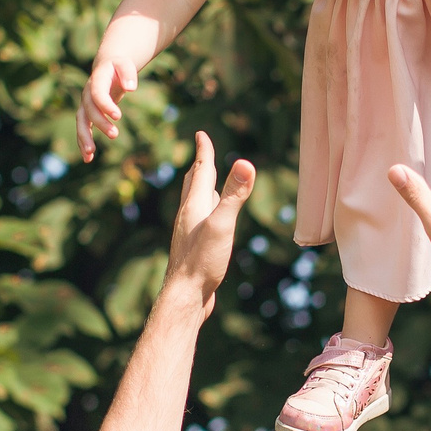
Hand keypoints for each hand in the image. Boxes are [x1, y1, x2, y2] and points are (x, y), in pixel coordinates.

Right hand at [76, 52, 138, 163]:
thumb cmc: (118, 67)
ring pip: (81, 122)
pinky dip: (83, 143)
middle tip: (115, 134)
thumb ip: (128, 73)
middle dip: (100, 123)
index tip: (118, 116)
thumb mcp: (125, 65)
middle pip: (89, 110)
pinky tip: (88, 158)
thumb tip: (131, 88)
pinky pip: (83, 129)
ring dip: (84, 137)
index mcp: (96, 80)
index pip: (97, 93)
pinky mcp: (87, 114)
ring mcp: (85, 104)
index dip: (105, 104)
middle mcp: (87, 93)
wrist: (106, 67)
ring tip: (90, 153)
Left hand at [162, 132, 256, 309]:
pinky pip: (200, 222)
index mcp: (194, 205)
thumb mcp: (222, 225)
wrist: (184, 297)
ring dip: (203, 189)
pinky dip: (207, 211)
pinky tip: (212, 223)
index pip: (201, 170)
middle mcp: (189, 215)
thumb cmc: (201, 261)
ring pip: (196, 203)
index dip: (203, 150)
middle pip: (194, 184)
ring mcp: (190, 233)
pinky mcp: (194, 249)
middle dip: (200, 166)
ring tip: (208, 184)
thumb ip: (235, 195)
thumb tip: (245, 163)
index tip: (201, 133)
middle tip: (202, 153)